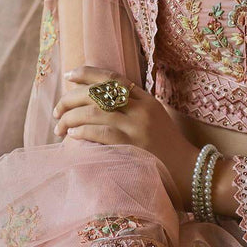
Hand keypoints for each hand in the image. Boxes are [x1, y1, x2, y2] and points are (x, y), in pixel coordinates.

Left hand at [52, 65, 198, 209]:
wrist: (190, 172)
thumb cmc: (167, 148)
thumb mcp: (154, 119)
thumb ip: (133, 108)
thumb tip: (98, 104)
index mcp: (146, 99)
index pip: (113, 78)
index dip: (88, 73)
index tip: (70, 74)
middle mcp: (141, 109)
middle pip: (98, 93)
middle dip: (71, 98)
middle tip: (57, 110)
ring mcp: (137, 127)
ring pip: (95, 113)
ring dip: (71, 118)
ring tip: (59, 127)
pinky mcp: (133, 146)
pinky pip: (102, 133)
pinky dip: (82, 131)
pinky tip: (72, 135)